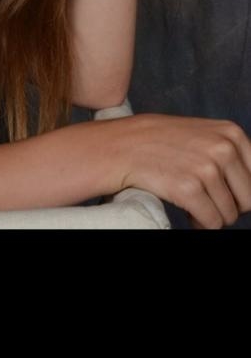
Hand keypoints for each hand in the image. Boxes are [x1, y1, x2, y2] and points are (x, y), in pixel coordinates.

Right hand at [112, 114, 250, 228]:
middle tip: (204, 198)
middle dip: (227, 206)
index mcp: (231, 133)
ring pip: (229, 215)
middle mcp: (223, 148)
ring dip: (211, 215)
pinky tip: (186, 211)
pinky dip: (200, 224)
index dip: (239, 191)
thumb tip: (250, 190)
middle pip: (248, 200)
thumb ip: (229, 153)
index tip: (222, 192)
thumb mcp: (203, 135)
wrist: (120, 146)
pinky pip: (211, 223)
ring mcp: (206, 167)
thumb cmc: (161, 143)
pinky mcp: (189, 188)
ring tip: (192, 202)